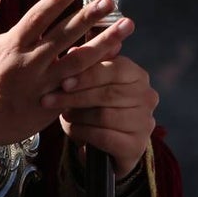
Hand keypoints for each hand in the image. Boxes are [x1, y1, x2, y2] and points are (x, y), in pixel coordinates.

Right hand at [0, 0, 132, 146]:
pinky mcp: (51, 105)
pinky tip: (117, 60)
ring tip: (125, 27)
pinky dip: (96, 73)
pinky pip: (78, 87)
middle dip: (88, 17)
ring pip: (78, 62)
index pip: (39, 16)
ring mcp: (42, 85)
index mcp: (12, 44)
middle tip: (110, 2)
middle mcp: (29, 62)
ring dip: (104, 43)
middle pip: (64, 36)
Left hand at [43, 47, 158, 178]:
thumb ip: (87, 66)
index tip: (63, 82)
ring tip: (63, 114)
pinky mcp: (137, 145)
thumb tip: (73, 50)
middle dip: (75, 97)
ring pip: (104, 116)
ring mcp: (145, 122)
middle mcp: (147, 97)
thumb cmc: (98, 106)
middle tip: (49, 100)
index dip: (87, 75)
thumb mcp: (93, 84)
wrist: (109, 146)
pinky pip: (104, 137)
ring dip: (77, 116)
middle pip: (108, 93)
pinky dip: (83, 133)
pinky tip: (72, 130)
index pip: (115, 68)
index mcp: (138, 75)